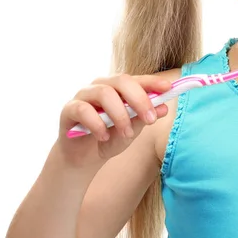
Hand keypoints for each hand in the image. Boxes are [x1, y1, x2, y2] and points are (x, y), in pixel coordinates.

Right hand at [56, 73, 171, 165]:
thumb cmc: (110, 138)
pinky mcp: (69, 109)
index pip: (137, 79)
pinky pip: (83, 109)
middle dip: (139, 99)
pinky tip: (104, 136)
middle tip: (150, 119)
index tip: (168, 88)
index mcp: (118, 88)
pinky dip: (97, 124)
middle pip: (121, 81)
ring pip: (104, 93)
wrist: (84, 158)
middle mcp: (101, 86)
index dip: (152, 82)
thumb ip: (145, 118)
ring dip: (120, 115)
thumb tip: (164, 107)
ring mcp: (84, 95)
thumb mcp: (132, 130)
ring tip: (127, 134)